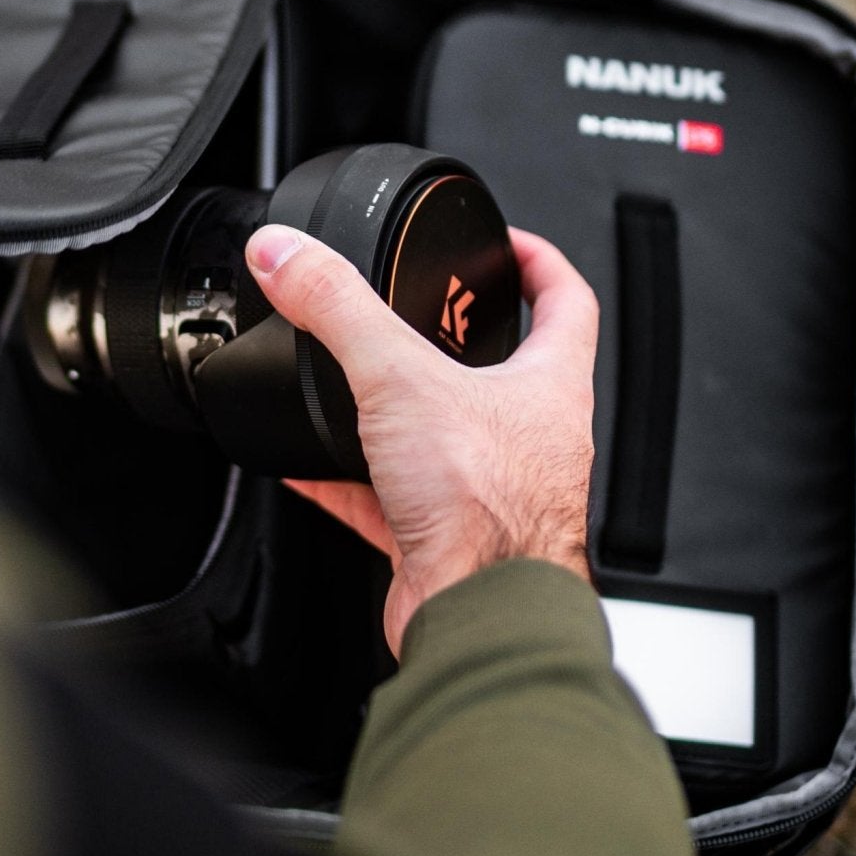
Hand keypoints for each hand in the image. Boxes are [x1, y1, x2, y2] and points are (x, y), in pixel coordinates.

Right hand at [244, 223, 596, 652]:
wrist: (475, 611)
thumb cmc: (485, 512)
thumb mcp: (399, 379)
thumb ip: (338, 309)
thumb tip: (288, 254)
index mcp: (548, 388)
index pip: (566, 302)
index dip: (536, 262)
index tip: (503, 244)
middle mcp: (533, 440)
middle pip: (508, 370)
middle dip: (462, 337)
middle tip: (424, 310)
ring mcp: (493, 492)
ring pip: (451, 437)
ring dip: (407, 411)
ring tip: (363, 385)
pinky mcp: (448, 539)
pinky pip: (396, 498)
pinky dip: (354, 480)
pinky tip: (313, 470)